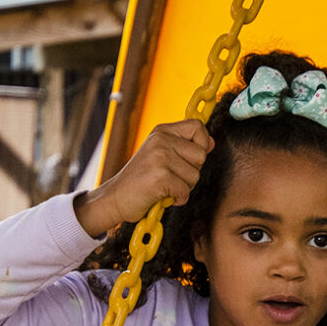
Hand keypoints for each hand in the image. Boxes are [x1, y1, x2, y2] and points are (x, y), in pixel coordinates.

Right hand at [76, 119, 209, 236]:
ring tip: (165, 186)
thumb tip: (211, 142)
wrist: (115, 197)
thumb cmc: (141, 179)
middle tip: (172, 177)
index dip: (202, 144)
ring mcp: (160, 157)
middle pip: (201, 155)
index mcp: (162, 131)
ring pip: (195, 176)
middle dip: (192, 172)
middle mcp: (161, 140)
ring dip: (184, 188)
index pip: (198, 127)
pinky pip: (185, 191)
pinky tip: (162, 196)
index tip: (191, 158)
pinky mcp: (160, 177)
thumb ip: (184, 146)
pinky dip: (177, 199)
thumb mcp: (160, 154)